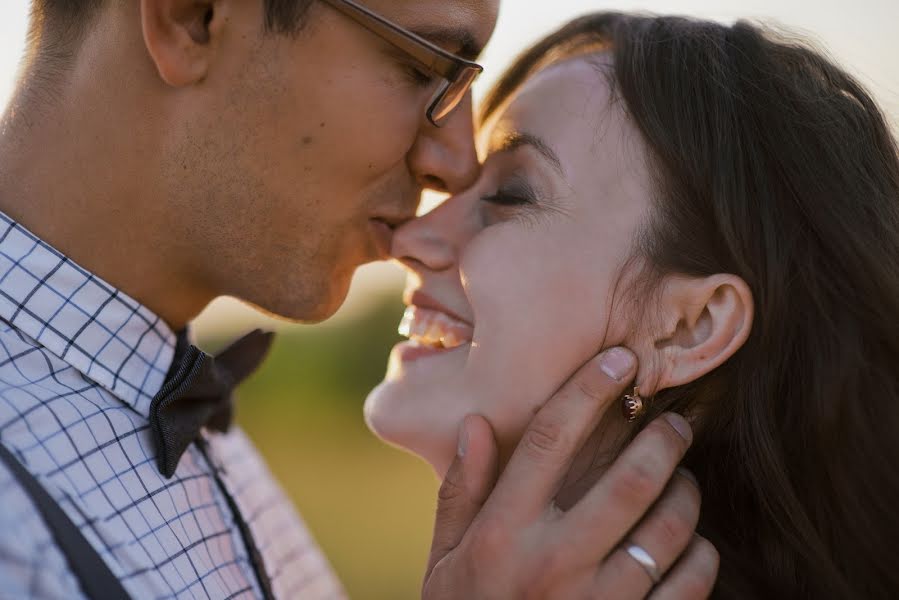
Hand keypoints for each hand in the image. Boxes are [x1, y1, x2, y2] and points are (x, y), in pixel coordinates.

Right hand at [422, 347, 718, 598]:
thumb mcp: (445, 559)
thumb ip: (460, 492)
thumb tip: (476, 423)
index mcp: (501, 533)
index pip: (550, 442)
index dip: (587, 391)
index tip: (619, 359)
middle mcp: (550, 563)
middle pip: (627, 481)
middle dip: (664, 440)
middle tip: (678, 424)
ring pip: (667, 530)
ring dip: (686, 494)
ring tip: (685, 480)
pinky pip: (687, 584)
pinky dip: (701, 554)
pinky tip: (693, 542)